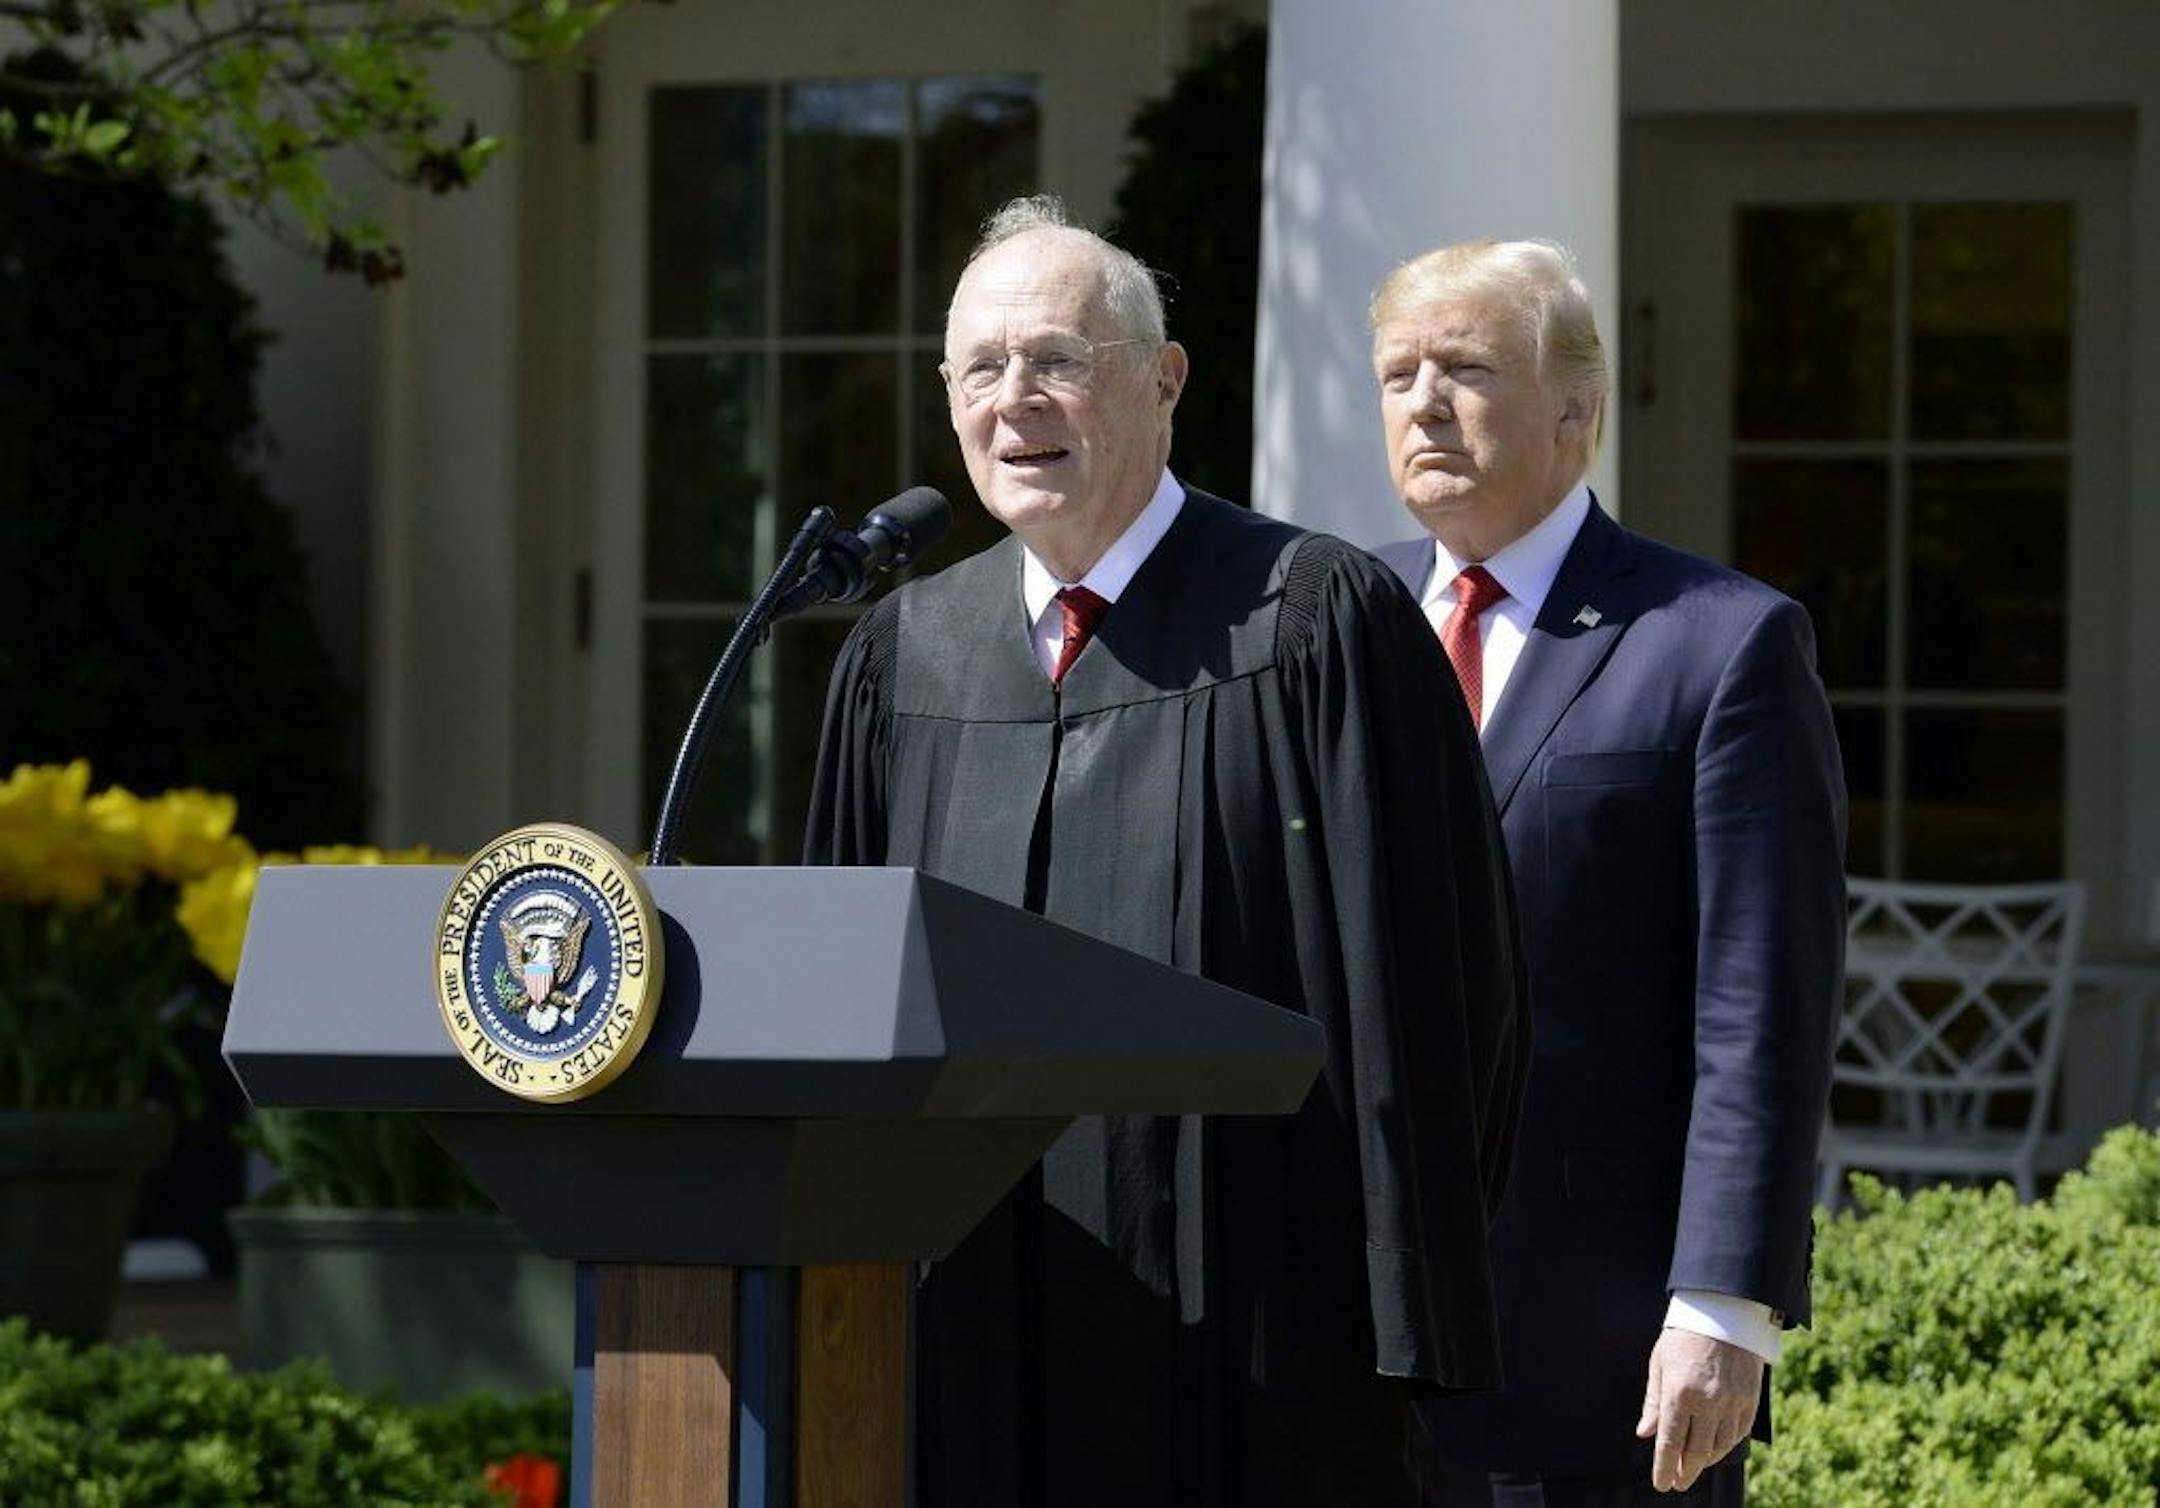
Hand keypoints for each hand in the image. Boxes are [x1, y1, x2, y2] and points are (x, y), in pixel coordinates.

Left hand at [1633, 1327, 1762, 1491]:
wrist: (1724, 1313)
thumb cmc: (1684, 1335)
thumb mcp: (1659, 1364)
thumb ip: (1654, 1403)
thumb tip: (1645, 1434)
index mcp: (1680, 1392)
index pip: (1670, 1442)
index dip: (1665, 1467)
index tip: (1661, 1484)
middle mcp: (1708, 1402)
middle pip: (1697, 1451)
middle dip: (1686, 1472)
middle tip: (1678, 1484)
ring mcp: (1732, 1402)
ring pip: (1719, 1447)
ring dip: (1706, 1462)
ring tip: (1693, 1469)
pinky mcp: (1750, 1400)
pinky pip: (1738, 1434)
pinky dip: (1725, 1447)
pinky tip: (1715, 1450)